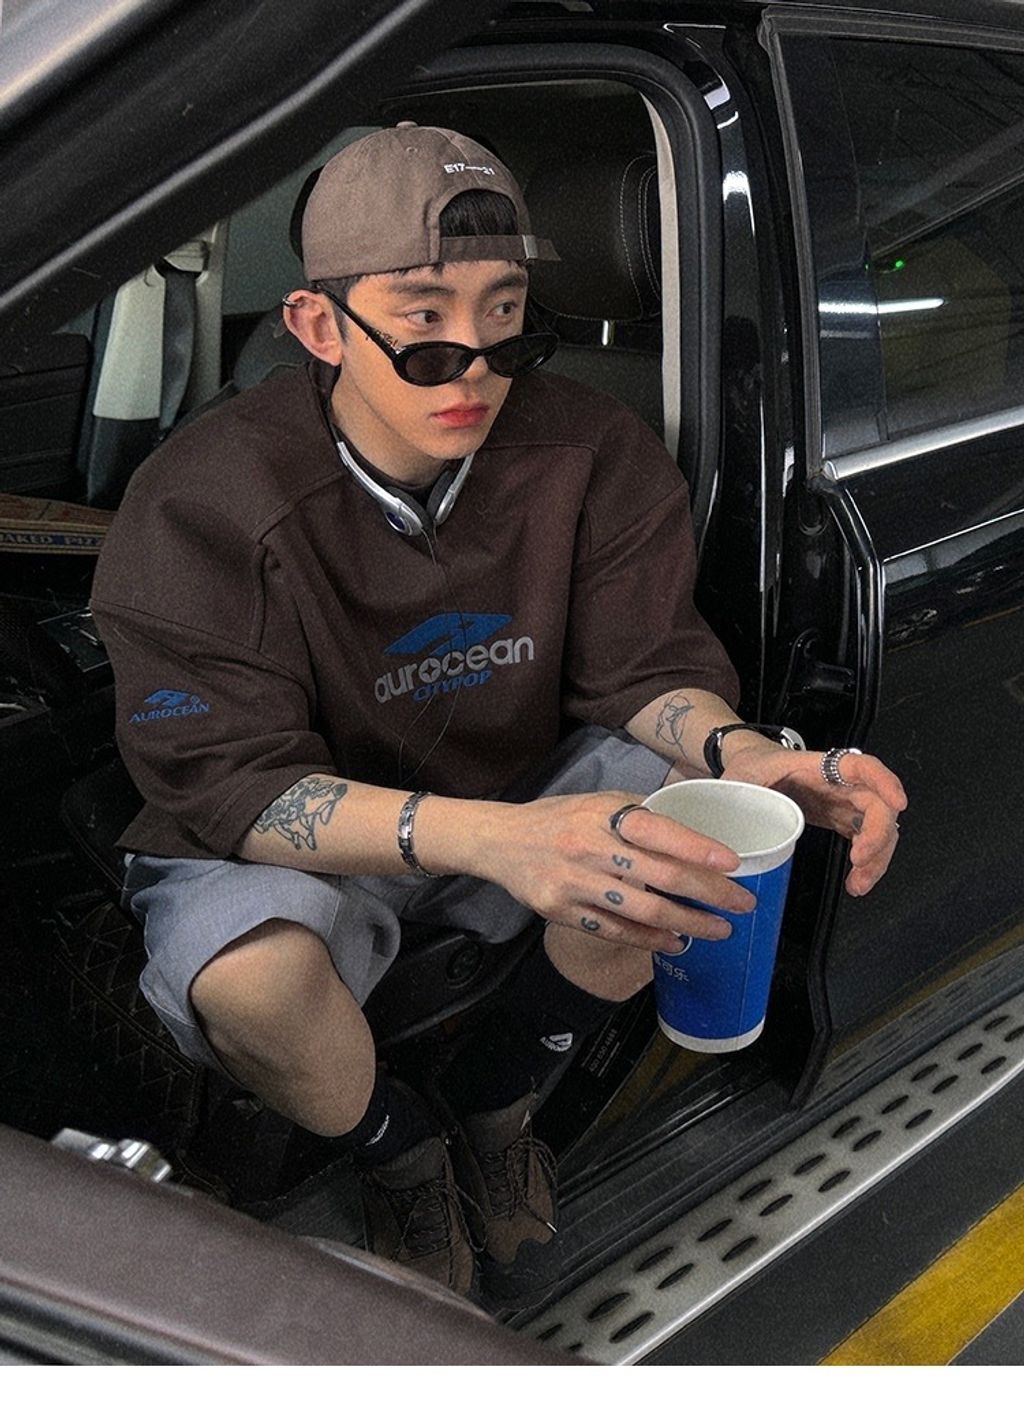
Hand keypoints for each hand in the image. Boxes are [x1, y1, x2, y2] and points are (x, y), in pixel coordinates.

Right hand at [479, 790, 754, 953]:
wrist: (500, 841)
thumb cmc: (558, 818)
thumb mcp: (597, 802)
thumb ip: (639, 816)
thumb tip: (691, 833)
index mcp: (602, 815)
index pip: (659, 831)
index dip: (698, 848)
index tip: (733, 864)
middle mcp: (590, 848)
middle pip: (660, 876)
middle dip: (708, 893)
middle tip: (740, 903)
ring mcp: (575, 883)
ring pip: (643, 910)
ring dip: (687, 923)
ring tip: (718, 929)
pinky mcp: (563, 912)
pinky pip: (616, 931)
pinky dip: (651, 939)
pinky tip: (674, 941)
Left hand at [721, 743, 907, 896]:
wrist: (751, 765)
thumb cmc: (751, 765)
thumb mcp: (740, 777)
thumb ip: (742, 796)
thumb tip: (739, 824)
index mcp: (816, 766)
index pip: (861, 766)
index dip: (884, 782)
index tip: (897, 804)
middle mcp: (838, 783)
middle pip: (877, 805)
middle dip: (879, 836)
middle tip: (861, 863)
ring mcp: (842, 801)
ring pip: (877, 827)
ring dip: (877, 857)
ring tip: (859, 883)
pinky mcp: (840, 818)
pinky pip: (865, 838)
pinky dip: (868, 861)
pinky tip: (857, 880)